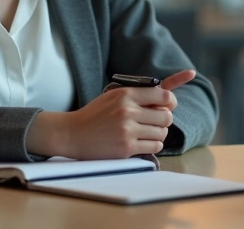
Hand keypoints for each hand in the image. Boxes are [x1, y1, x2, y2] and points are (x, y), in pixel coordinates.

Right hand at [27, 69, 196, 158]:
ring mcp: (127, 131)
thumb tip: (168, 97)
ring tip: (146, 132)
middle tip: (155, 121)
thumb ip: (138, 95)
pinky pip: (155, 147)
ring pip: (162, 133)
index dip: (170, 101)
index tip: (168, 105)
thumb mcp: (114, 96)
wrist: (72, 134)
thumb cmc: (95, 114)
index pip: (164, 95)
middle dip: (164, 119)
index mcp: (126, 95)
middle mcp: (128, 111)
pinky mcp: (126, 148)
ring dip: (158, 133)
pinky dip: (153, 145)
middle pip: (167, 116)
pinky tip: (143, 142)